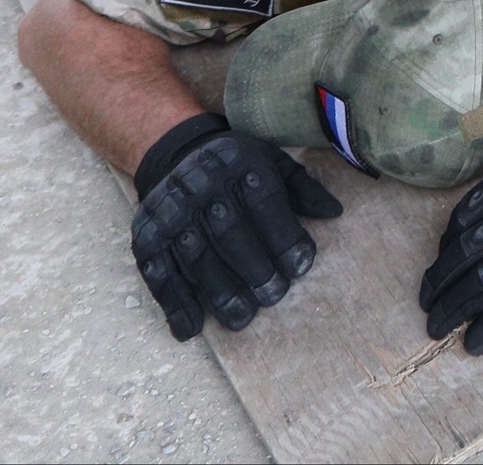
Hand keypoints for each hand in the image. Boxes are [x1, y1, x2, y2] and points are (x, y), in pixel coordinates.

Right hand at [130, 118, 344, 340]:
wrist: (176, 155)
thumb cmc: (238, 167)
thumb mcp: (273, 162)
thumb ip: (303, 188)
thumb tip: (335, 213)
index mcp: (239, 165)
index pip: (264, 202)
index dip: (283, 236)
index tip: (301, 266)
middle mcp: (201, 187)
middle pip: (229, 233)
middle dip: (254, 269)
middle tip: (274, 295)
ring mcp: (171, 215)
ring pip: (196, 257)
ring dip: (219, 292)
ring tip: (242, 318)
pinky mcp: (147, 238)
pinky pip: (159, 274)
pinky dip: (174, 303)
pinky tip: (191, 327)